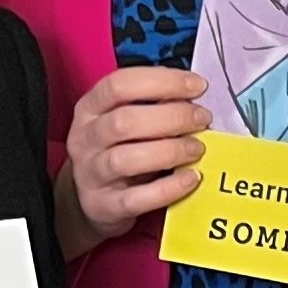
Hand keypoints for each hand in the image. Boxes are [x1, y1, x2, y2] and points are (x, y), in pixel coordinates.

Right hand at [56, 65, 209, 259]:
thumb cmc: (118, 151)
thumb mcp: (125, 121)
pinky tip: (190, 178)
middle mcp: (85, 139)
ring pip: (126, 159)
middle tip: (201, 119)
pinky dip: (168, 188)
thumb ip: (153, 106)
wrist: (93, 200)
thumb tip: (193, 96)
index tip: (196, 86)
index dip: (162, 82)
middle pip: (124, 121)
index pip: (119, 85)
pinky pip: (136, 199)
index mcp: (90, 108)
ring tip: (197, 148)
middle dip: (172, 116)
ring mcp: (91, 174)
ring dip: (170, 150)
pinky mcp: (103, 206)